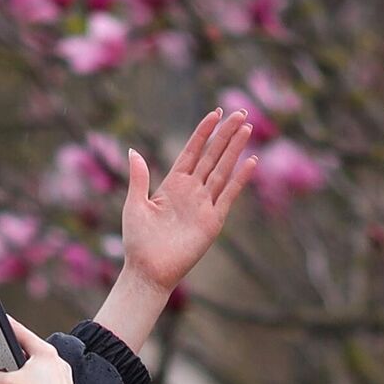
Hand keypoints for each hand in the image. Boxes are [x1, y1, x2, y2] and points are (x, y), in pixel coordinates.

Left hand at [119, 108, 258, 291]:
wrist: (148, 270)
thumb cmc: (138, 241)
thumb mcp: (135, 204)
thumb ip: (139, 178)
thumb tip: (133, 151)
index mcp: (173, 184)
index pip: (192, 151)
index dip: (203, 132)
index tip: (214, 113)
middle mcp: (192, 191)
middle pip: (212, 156)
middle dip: (225, 134)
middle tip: (240, 113)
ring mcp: (204, 205)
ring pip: (222, 170)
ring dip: (234, 150)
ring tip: (246, 128)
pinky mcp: (213, 221)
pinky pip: (228, 195)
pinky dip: (239, 179)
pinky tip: (250, 161)